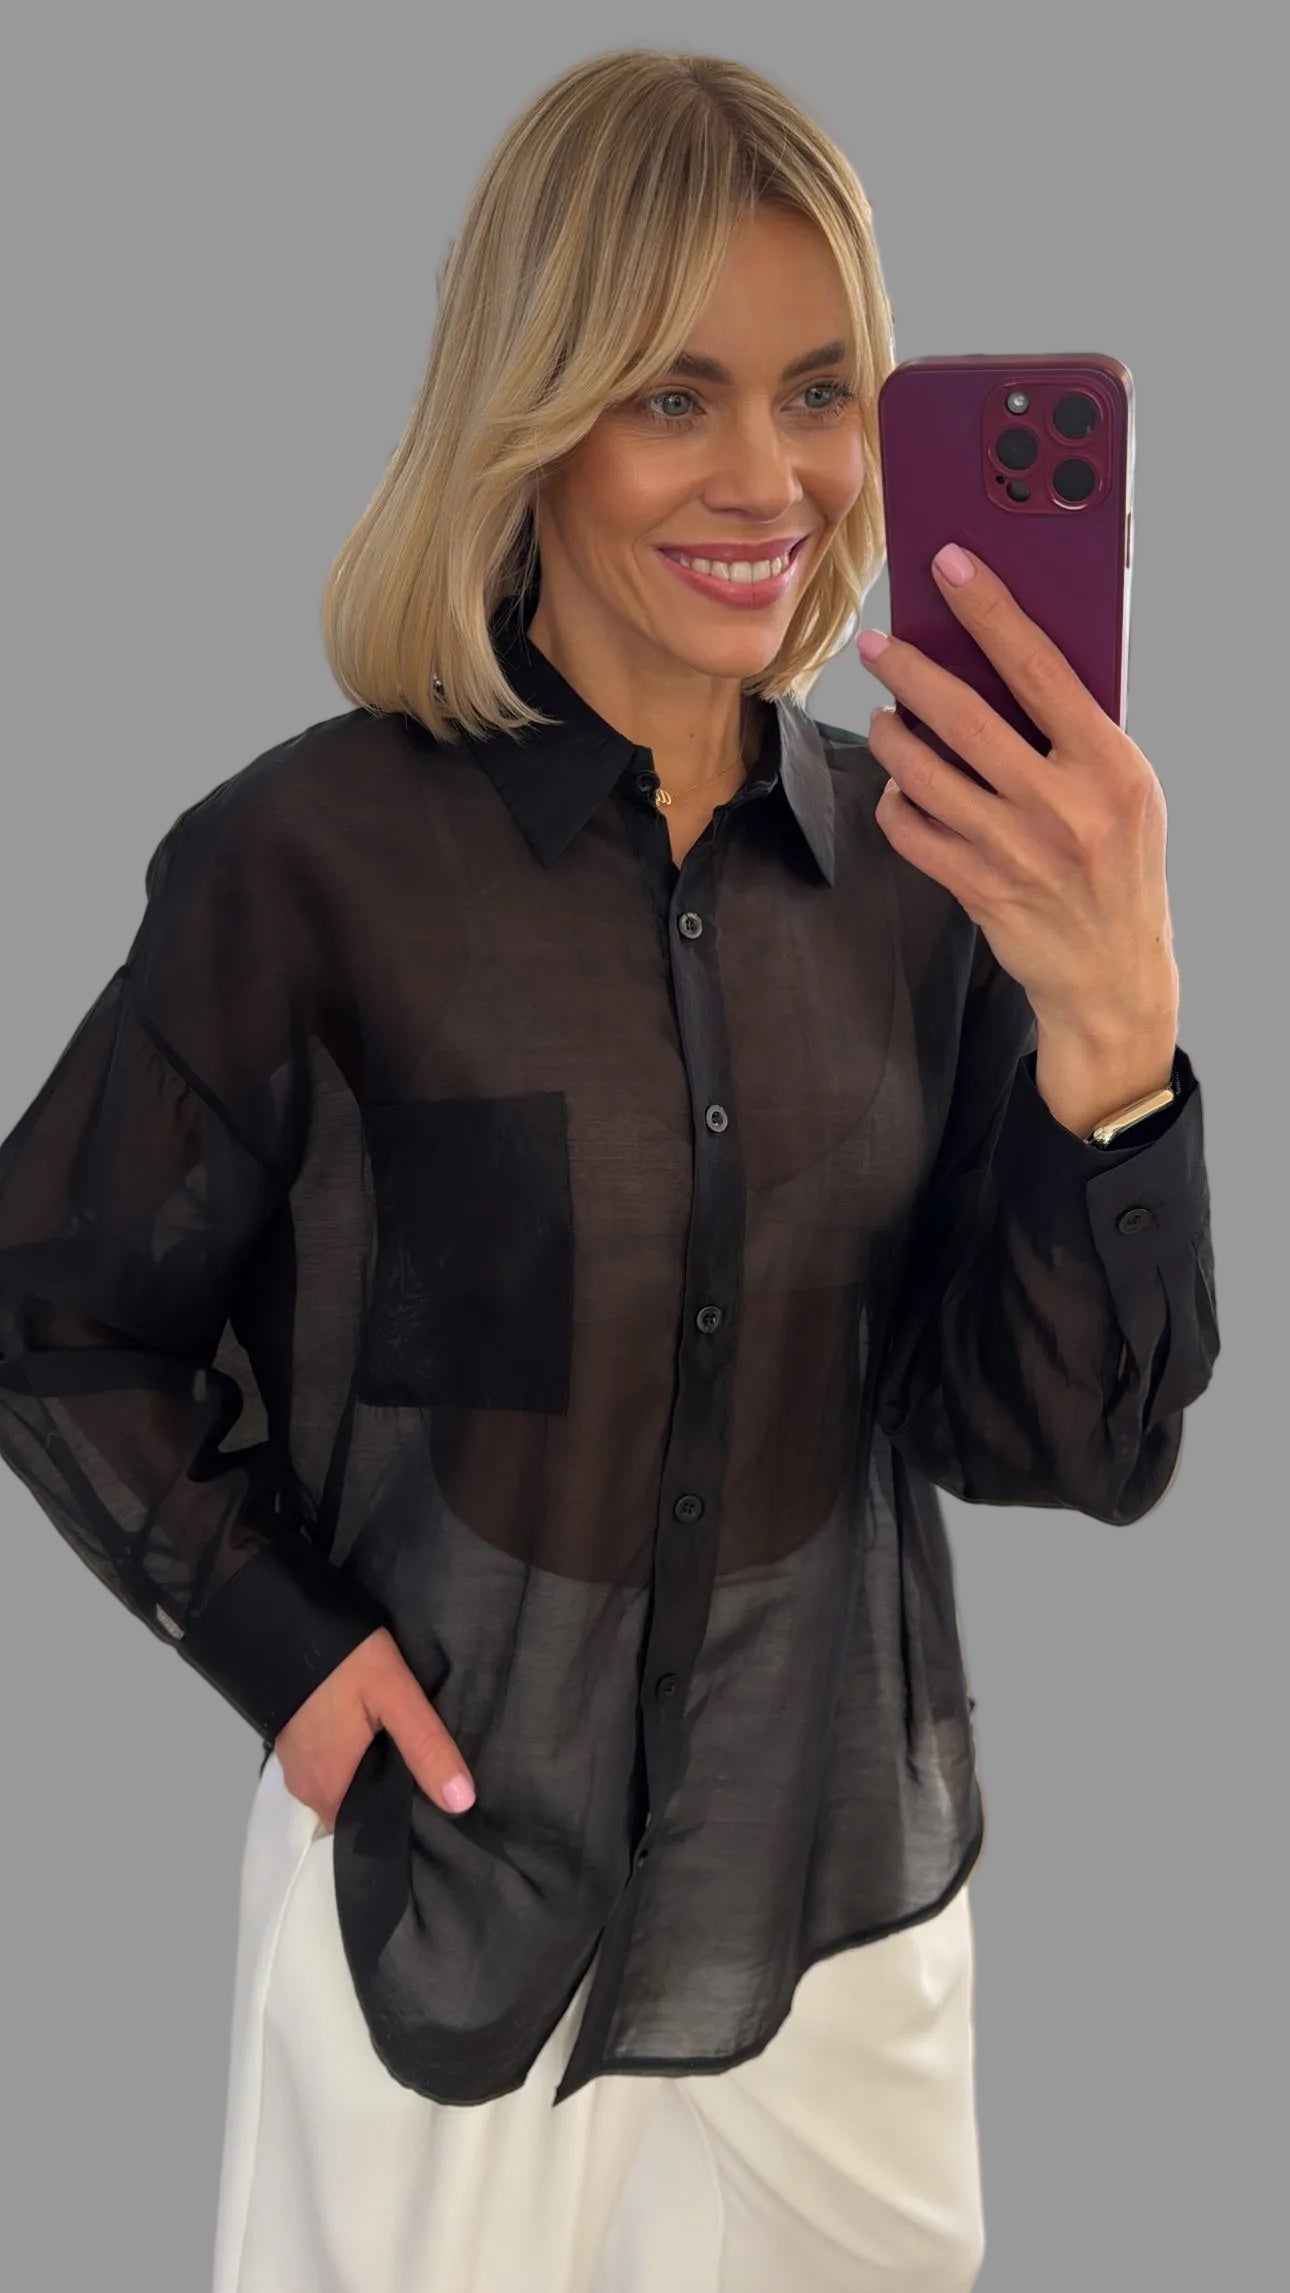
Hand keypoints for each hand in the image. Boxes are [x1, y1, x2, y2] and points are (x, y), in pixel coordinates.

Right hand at [273, 1626, 475, 1832]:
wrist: (287, 1621)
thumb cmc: (345, 1662)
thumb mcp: (396, 1697)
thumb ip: (426, 1748)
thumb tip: (462, 1802)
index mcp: (329, 1790)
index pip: (370, 1832)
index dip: (403, 1823)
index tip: (436, 1812)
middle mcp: (307, 1789)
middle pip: (356, 1810)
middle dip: (390, 1798)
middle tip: (431, 1778)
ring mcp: (296, 1766)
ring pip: (343, 1788)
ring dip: (372, 1776)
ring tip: (411, 1758)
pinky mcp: (293, 1743)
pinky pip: (329, 1766)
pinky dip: (353, 1760)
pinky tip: (378, 1739)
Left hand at [858, 543, 1179, 1059]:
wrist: (1113, 973)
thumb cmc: (1118, 863)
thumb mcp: (1126, 790)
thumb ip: (1076, 735)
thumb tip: (998, 665)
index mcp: (1111, 764)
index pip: (1041, 667)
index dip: (990, 610)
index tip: (950, 566)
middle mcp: (1065, 805)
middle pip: (966, 718)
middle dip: (909, 670)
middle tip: (874, 644)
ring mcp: (1018, 852)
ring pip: (925, 776)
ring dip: (890, 739)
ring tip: (882, 718)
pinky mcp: (981, 889)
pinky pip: (914, 832)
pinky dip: (896, 804)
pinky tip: (900, 790)